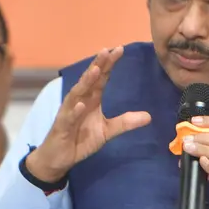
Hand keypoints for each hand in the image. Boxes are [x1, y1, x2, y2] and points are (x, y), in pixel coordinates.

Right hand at [27, 47, 150, 181]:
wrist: (59, 158)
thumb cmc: (81, 140)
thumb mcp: (107, 131)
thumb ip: (125, 123)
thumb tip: (149, 117)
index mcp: (91, 100)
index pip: (101, 78)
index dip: (109, 65)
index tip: (119, 49)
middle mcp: (80, 101)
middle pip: (89, 80)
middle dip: (98, 65)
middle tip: (107, 50)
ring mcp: (69, 112)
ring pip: (77, 94)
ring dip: (85, 82)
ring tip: (95, 70)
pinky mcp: (62, 127)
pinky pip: (68, 117)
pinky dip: (74, 110)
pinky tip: (80, 104)